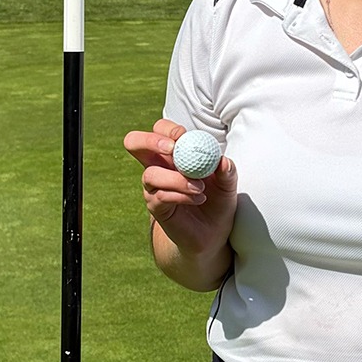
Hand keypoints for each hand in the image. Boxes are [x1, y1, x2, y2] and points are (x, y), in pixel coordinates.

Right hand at [123, 118, 238, 258]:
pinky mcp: (155, 206)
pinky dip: (180, 196)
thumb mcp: (228, 185)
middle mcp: (158, 166)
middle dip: (150, 141)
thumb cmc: (218, 201)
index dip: (167, 129)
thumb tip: (222, 160)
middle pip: (134, 142)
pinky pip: (159, 196)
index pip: (160, 130)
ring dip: (177, 179)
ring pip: (150, 174)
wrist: (213, 232)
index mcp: (173, 153)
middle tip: (173, 148)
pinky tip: (198, 199)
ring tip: (201, 188)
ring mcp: (153, 186)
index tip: (183, 135)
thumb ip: (226, 171)